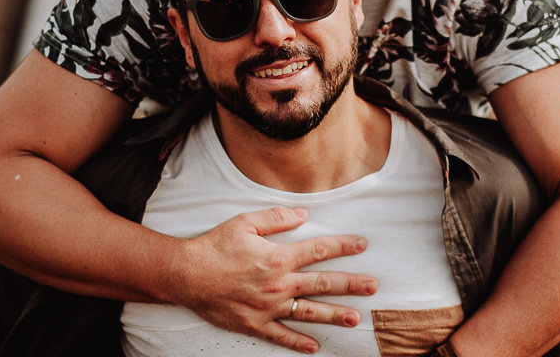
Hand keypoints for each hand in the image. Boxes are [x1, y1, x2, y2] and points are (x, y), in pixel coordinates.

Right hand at [166, 207, 377, 353]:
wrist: (187, 275)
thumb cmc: (214, 246)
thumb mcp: (244, 222)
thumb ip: (276, 218)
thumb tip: (302, 215)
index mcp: (278, 257)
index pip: (318, 250)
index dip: (343, 246)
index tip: (362, 245)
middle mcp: (279, 284)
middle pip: (322, 283)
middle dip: (351, 284)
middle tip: (372, 286)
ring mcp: (269, 307)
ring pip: (309, 312)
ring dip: (334, 315)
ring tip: (356, 319)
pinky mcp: (255, 324)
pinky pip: (282, 336)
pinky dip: (298, 342)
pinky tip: (315, 346)